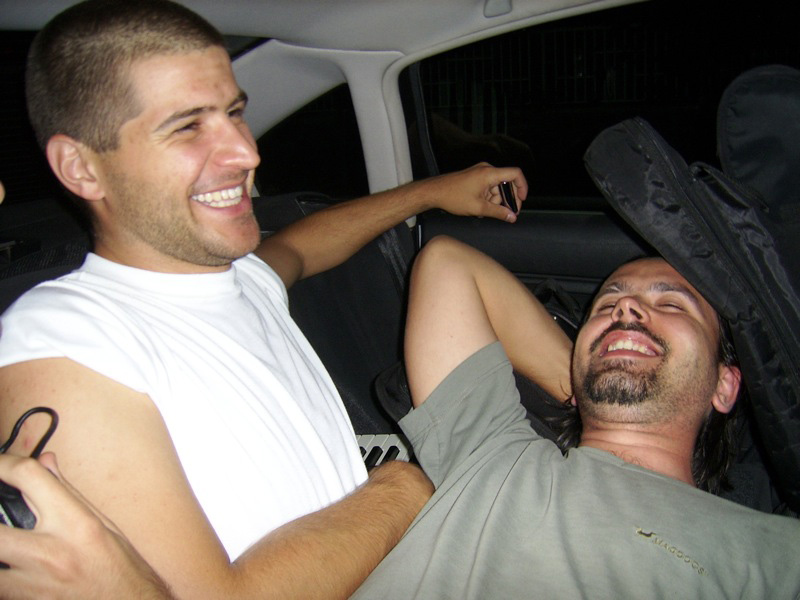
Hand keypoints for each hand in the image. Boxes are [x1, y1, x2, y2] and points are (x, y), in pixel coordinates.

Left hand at [0, 453, 171, 599]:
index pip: (30, 477)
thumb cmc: (119, 565)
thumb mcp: (99, 521)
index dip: (4, 464)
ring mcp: (36, 583)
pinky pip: (1, 589)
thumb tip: (45, 462)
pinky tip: (10, 568)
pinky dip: (2, 577)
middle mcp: (52, 551)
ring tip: (5, 545)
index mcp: (75, 522)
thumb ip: (65, 492)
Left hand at [418, 163, 527, 222]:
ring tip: (485, 211)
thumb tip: (512, 217)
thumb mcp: (478, 208)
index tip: (521, 200)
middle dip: (507, 199)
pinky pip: (489, 186)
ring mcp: (480, 172)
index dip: (522, 187)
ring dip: (496, 200)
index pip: (515, 174)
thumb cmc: (453, 197)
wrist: (434, 192)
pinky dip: (488, 197)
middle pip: (507, 183)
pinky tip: (481, 207)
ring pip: (497, 187)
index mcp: (489, 173)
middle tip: (507, 213)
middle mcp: (486, 169)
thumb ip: (498, 212)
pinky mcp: (475, 177)